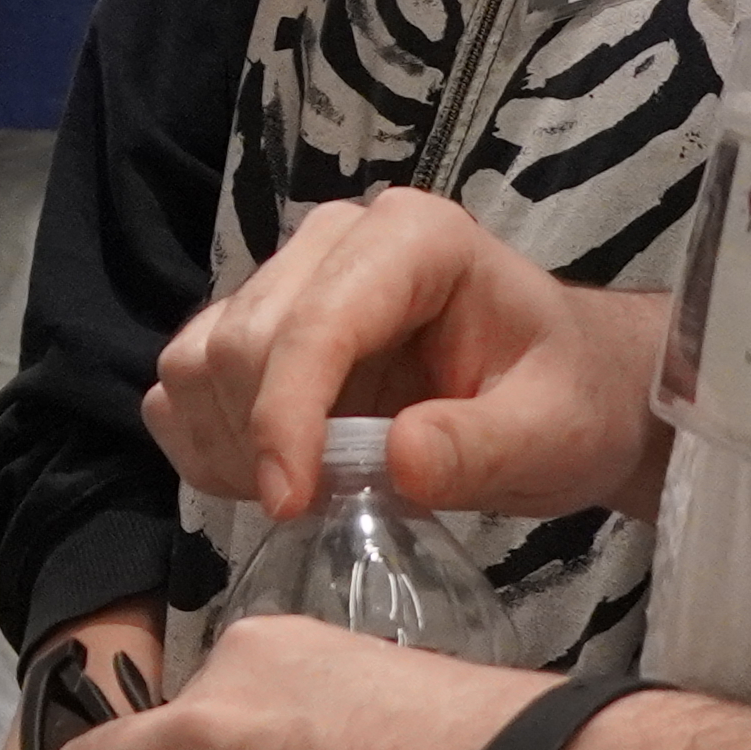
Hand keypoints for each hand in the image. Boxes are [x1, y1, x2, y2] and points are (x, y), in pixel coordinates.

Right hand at [147, 189, 671, 523]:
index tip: (289, 503)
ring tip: (305, 495)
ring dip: (229, 446)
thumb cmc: (568, 402)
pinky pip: (182, 386)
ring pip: (196, 361)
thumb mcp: (553, 435)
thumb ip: (481, 446)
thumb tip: (395, 460)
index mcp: (413, 240)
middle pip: (240, 341)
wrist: (565, 393)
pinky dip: (206, 446)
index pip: (314, 323)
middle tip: (322, 509)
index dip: (285, 417)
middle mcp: (334, 241)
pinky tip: (271, 479)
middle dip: (261, 440)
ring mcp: (285, 279)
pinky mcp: (254, 326)